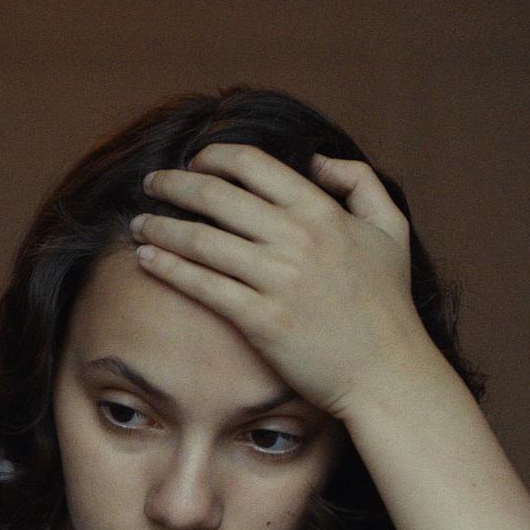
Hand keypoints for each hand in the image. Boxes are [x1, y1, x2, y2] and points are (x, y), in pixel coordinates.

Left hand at [131, 144, 433, 418]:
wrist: (385, 373)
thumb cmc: (388, 306)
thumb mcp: (391, 230)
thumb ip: (359, 182)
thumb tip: (317, 161)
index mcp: (322, 211)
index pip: (253, 165)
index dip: (214, 157)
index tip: (193, 161)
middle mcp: (296, 238)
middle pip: (217, 196)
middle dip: (174, 185)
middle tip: (151, 183)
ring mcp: (277, 280)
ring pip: (202, 240)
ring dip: (161, 226)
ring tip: (139, 223)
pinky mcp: (261, 320)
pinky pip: (203, 285)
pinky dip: (169, 267)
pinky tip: (145, 258)